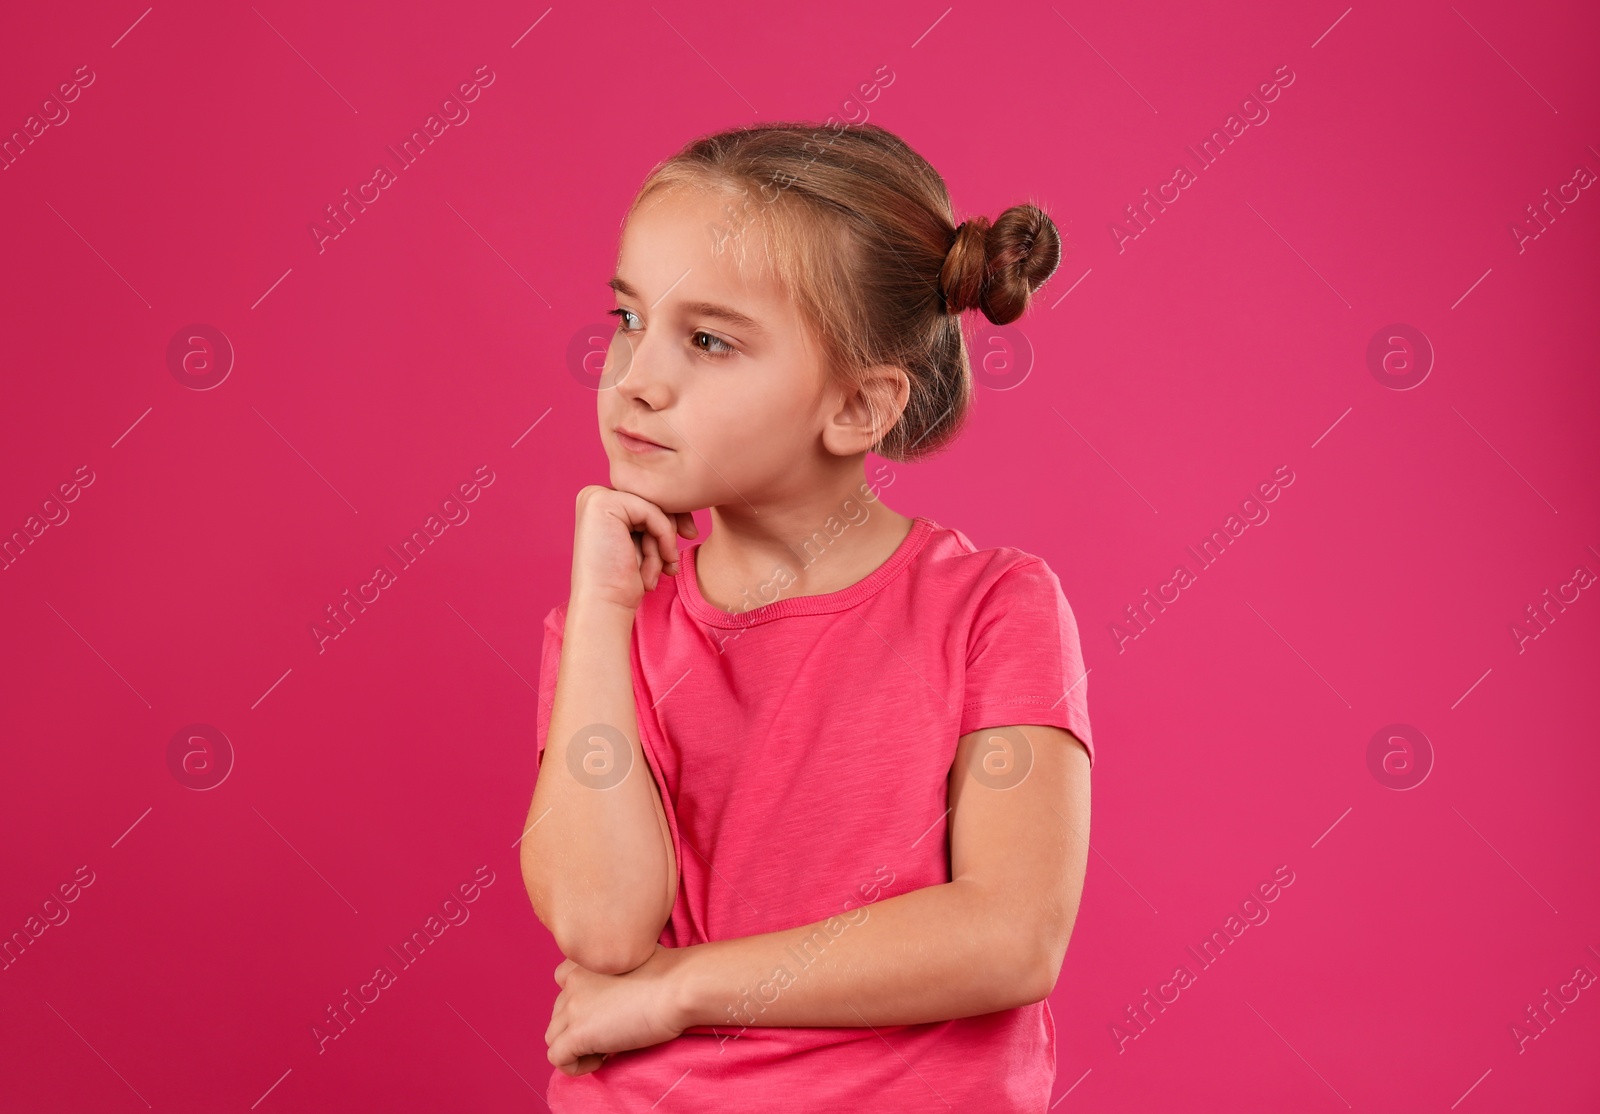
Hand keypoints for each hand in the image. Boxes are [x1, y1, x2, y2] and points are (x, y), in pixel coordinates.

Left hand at [545, 945, 689, 1075]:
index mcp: (586, 960)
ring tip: (608, 1048)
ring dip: (576, 1047)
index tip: (604, 1011)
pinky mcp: (578, 1033)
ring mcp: (573, 1006)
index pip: (562, 981)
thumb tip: (619, 993)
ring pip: (553, 1036)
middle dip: (580, 1027)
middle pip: (559, 1013)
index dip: (580, 1001)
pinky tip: (604, 1059)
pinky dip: (576, 1065)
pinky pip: (558, 1058)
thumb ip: (616, 969)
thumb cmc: (671, 972)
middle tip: (613, 1033)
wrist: (679, 987)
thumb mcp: (636, 956)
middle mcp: (573, 980)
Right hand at [570, 486, 698, 612]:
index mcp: (598, 503)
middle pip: (651, 500)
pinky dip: (665, 537)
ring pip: (654, 506)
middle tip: (672, 564)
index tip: (674, 555)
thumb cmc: (623, 582)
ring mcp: (596, 497)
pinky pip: (653, 512)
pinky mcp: (604, 503)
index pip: (646, 501)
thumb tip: (685, 496)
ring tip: (662, 569)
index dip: (668, 525)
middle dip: (669, 532)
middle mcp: (593, 495)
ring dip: (664, 541)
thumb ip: (651, 517)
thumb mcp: (641, 543)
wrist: (605, 605)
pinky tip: (664, 561)